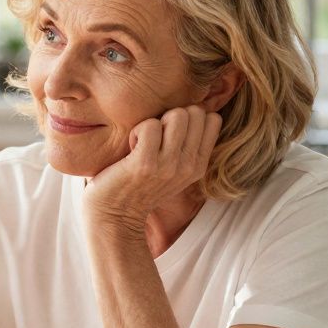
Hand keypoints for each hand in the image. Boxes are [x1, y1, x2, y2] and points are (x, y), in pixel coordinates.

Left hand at [81, 105, 220, 232]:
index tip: (170, 134)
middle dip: (172, 116)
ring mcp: (168, 166)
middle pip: (195, 112)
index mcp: (198, 165)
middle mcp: (188, 166)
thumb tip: (191, 110)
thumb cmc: (138, 186)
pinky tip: (131, 147)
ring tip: (142, 142)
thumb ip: (186, 146)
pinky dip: (136, 130)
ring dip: (154, 122)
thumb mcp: (173, 170)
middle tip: (154, 138)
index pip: (212, 119)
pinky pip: (150, 125)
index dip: (189, 117)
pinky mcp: (145, 164)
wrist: (115, 217)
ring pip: (177, 115)